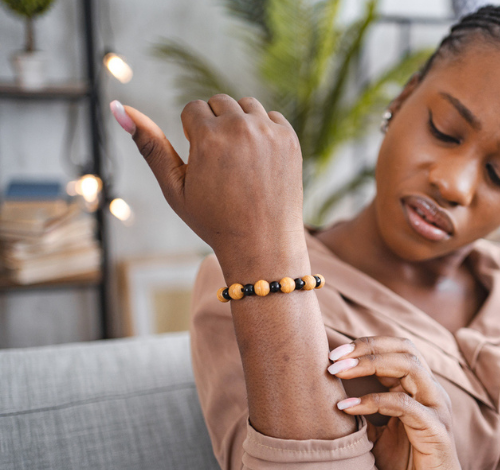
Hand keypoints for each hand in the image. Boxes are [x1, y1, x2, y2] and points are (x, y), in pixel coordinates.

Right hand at [110, 96, 303, 261]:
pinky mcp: (291, 140)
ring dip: (240, 124)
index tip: (202, 162)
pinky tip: (260, 161)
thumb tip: (117, 106)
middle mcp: (241, 128)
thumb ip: (149, 144)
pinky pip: (272, 117)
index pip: (193, 109)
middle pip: (219, 102)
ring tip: (240, 161)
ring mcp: (270, 133)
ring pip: (247, 105)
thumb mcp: (175, 186)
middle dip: (215, 125)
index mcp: (209, 136)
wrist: (263, 245)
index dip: (193, 135)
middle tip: (221, 164)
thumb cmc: (214, 220)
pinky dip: (265, 132)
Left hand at [327, 336, 499, 469]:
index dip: (365, 344)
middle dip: (366, 348)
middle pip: (404, 349)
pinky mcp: (437, 430)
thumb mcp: (378, 435)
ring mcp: (436, 408)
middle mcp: (430, 392)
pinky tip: (348, 408)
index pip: (397, 348)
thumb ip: (365, 412)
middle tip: (333, 359)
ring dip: (370, 365)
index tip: (333, 353)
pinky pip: (405, 405)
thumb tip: (331, 394)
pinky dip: (374, 402)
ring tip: (339, 372)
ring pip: (409, 366)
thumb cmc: (408, 469)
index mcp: (419, 389)